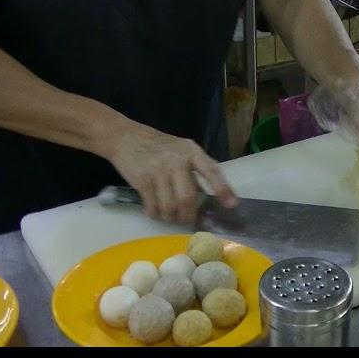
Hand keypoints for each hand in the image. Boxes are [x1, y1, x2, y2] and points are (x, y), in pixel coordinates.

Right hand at [103, 123, 237, 222]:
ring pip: (170, 206)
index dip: (223, 189)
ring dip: (171, 217)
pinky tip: (155, 211)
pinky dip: (155, 214)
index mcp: (191, 152)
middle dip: (189, 215)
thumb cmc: (160, 147)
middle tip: (187, 220)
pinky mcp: (142, 180)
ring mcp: (158, 170)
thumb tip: (211, 197)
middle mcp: (177, 160)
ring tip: (170, 215)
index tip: (232, 205)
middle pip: (188, 197)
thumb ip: (196, 170)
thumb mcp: (182, 150)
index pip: (211, 171)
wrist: (126, 137)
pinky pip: (153, 206)